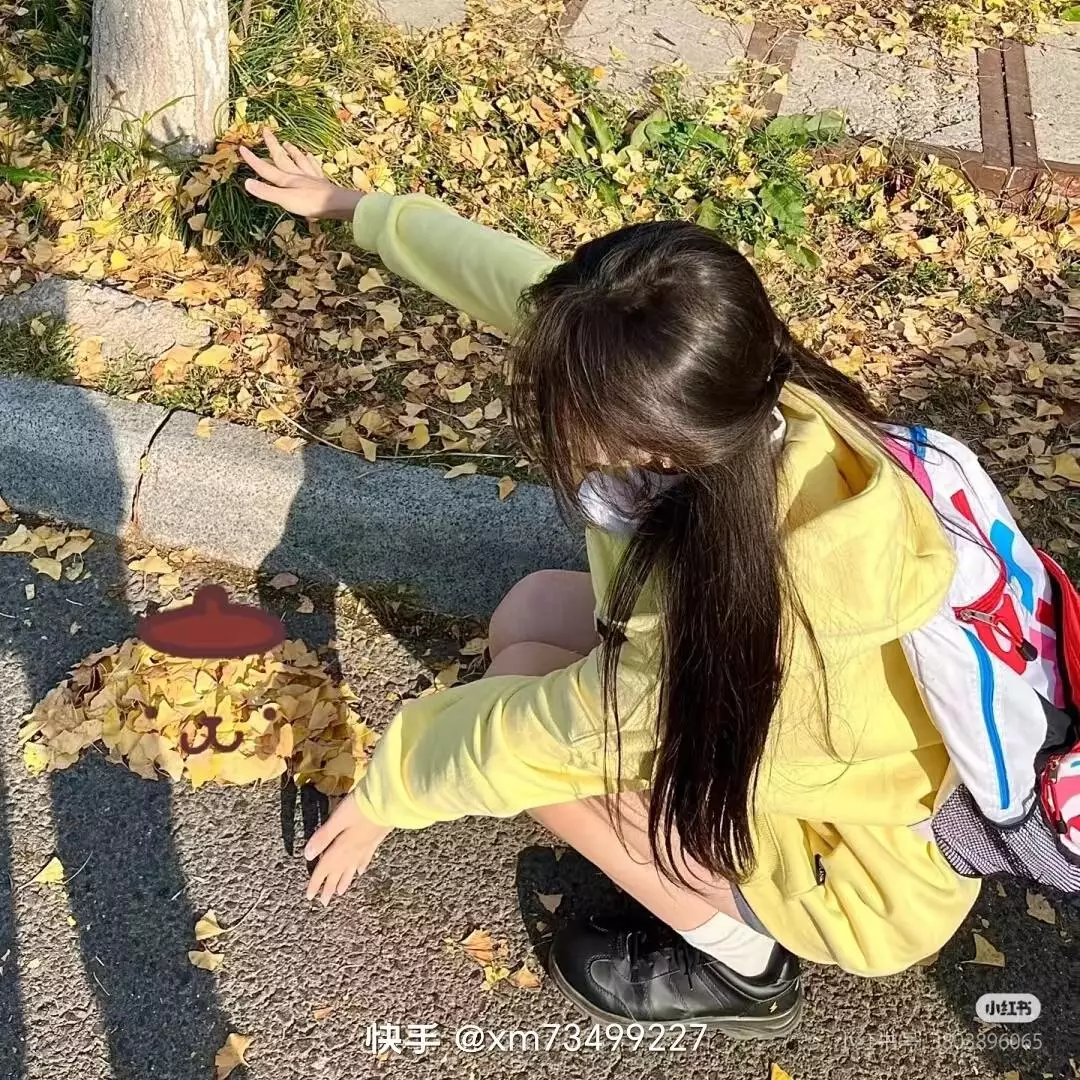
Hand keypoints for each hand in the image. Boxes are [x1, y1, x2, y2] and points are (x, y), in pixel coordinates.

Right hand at [239, 128, 361, 220]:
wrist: (337, 204)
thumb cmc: (310, 203)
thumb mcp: (285, 200)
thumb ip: (267, 192)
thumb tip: (246, 182)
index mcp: (286, 179)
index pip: (265, 169)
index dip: (253, 160)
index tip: (242, 147)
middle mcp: (297, 175)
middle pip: (282, 157)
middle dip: (272, 145)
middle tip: (266, 131)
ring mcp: (311, 177)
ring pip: (299, 160)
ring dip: (291, 151)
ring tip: (287, 142)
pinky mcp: (322, 182)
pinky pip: (314, 167)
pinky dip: (310, 160)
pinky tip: (309, 155)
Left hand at [304, 794, 390, 904]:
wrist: (390, 802)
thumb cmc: (361, 807)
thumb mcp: (338, 819)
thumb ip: (324, 837)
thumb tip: (307, 856)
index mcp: (341, 848)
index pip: (325, 868)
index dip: (316, 882)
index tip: (310, 897)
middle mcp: (353, 852)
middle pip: (338, 872)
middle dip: (330, 887)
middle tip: (324, 903)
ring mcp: (366, 848)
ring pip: (352, 869)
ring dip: (344, 881)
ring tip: (340, 892)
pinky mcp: (376, 841)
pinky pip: (365, 859)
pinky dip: (361, 867)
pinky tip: (360, 871)